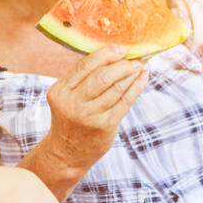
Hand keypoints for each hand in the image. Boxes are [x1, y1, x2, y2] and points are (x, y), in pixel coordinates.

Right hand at [41, 45, 146, 174]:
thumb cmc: (70, 119)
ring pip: (116, 88)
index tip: (121, 48)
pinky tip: (142, 79)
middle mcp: (73, 103)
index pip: (84, 66)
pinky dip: (136, 87)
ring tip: (140, 67)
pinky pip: (125, 101)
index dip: (105, 54)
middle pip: (102, 76)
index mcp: (60, 91)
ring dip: (132, 74)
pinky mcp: (105, 126)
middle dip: (122, 64)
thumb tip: (112, 55)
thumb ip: (82, 79)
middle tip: (134, 59)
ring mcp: (89, 116)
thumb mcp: (67, 97)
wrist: (67, 153)